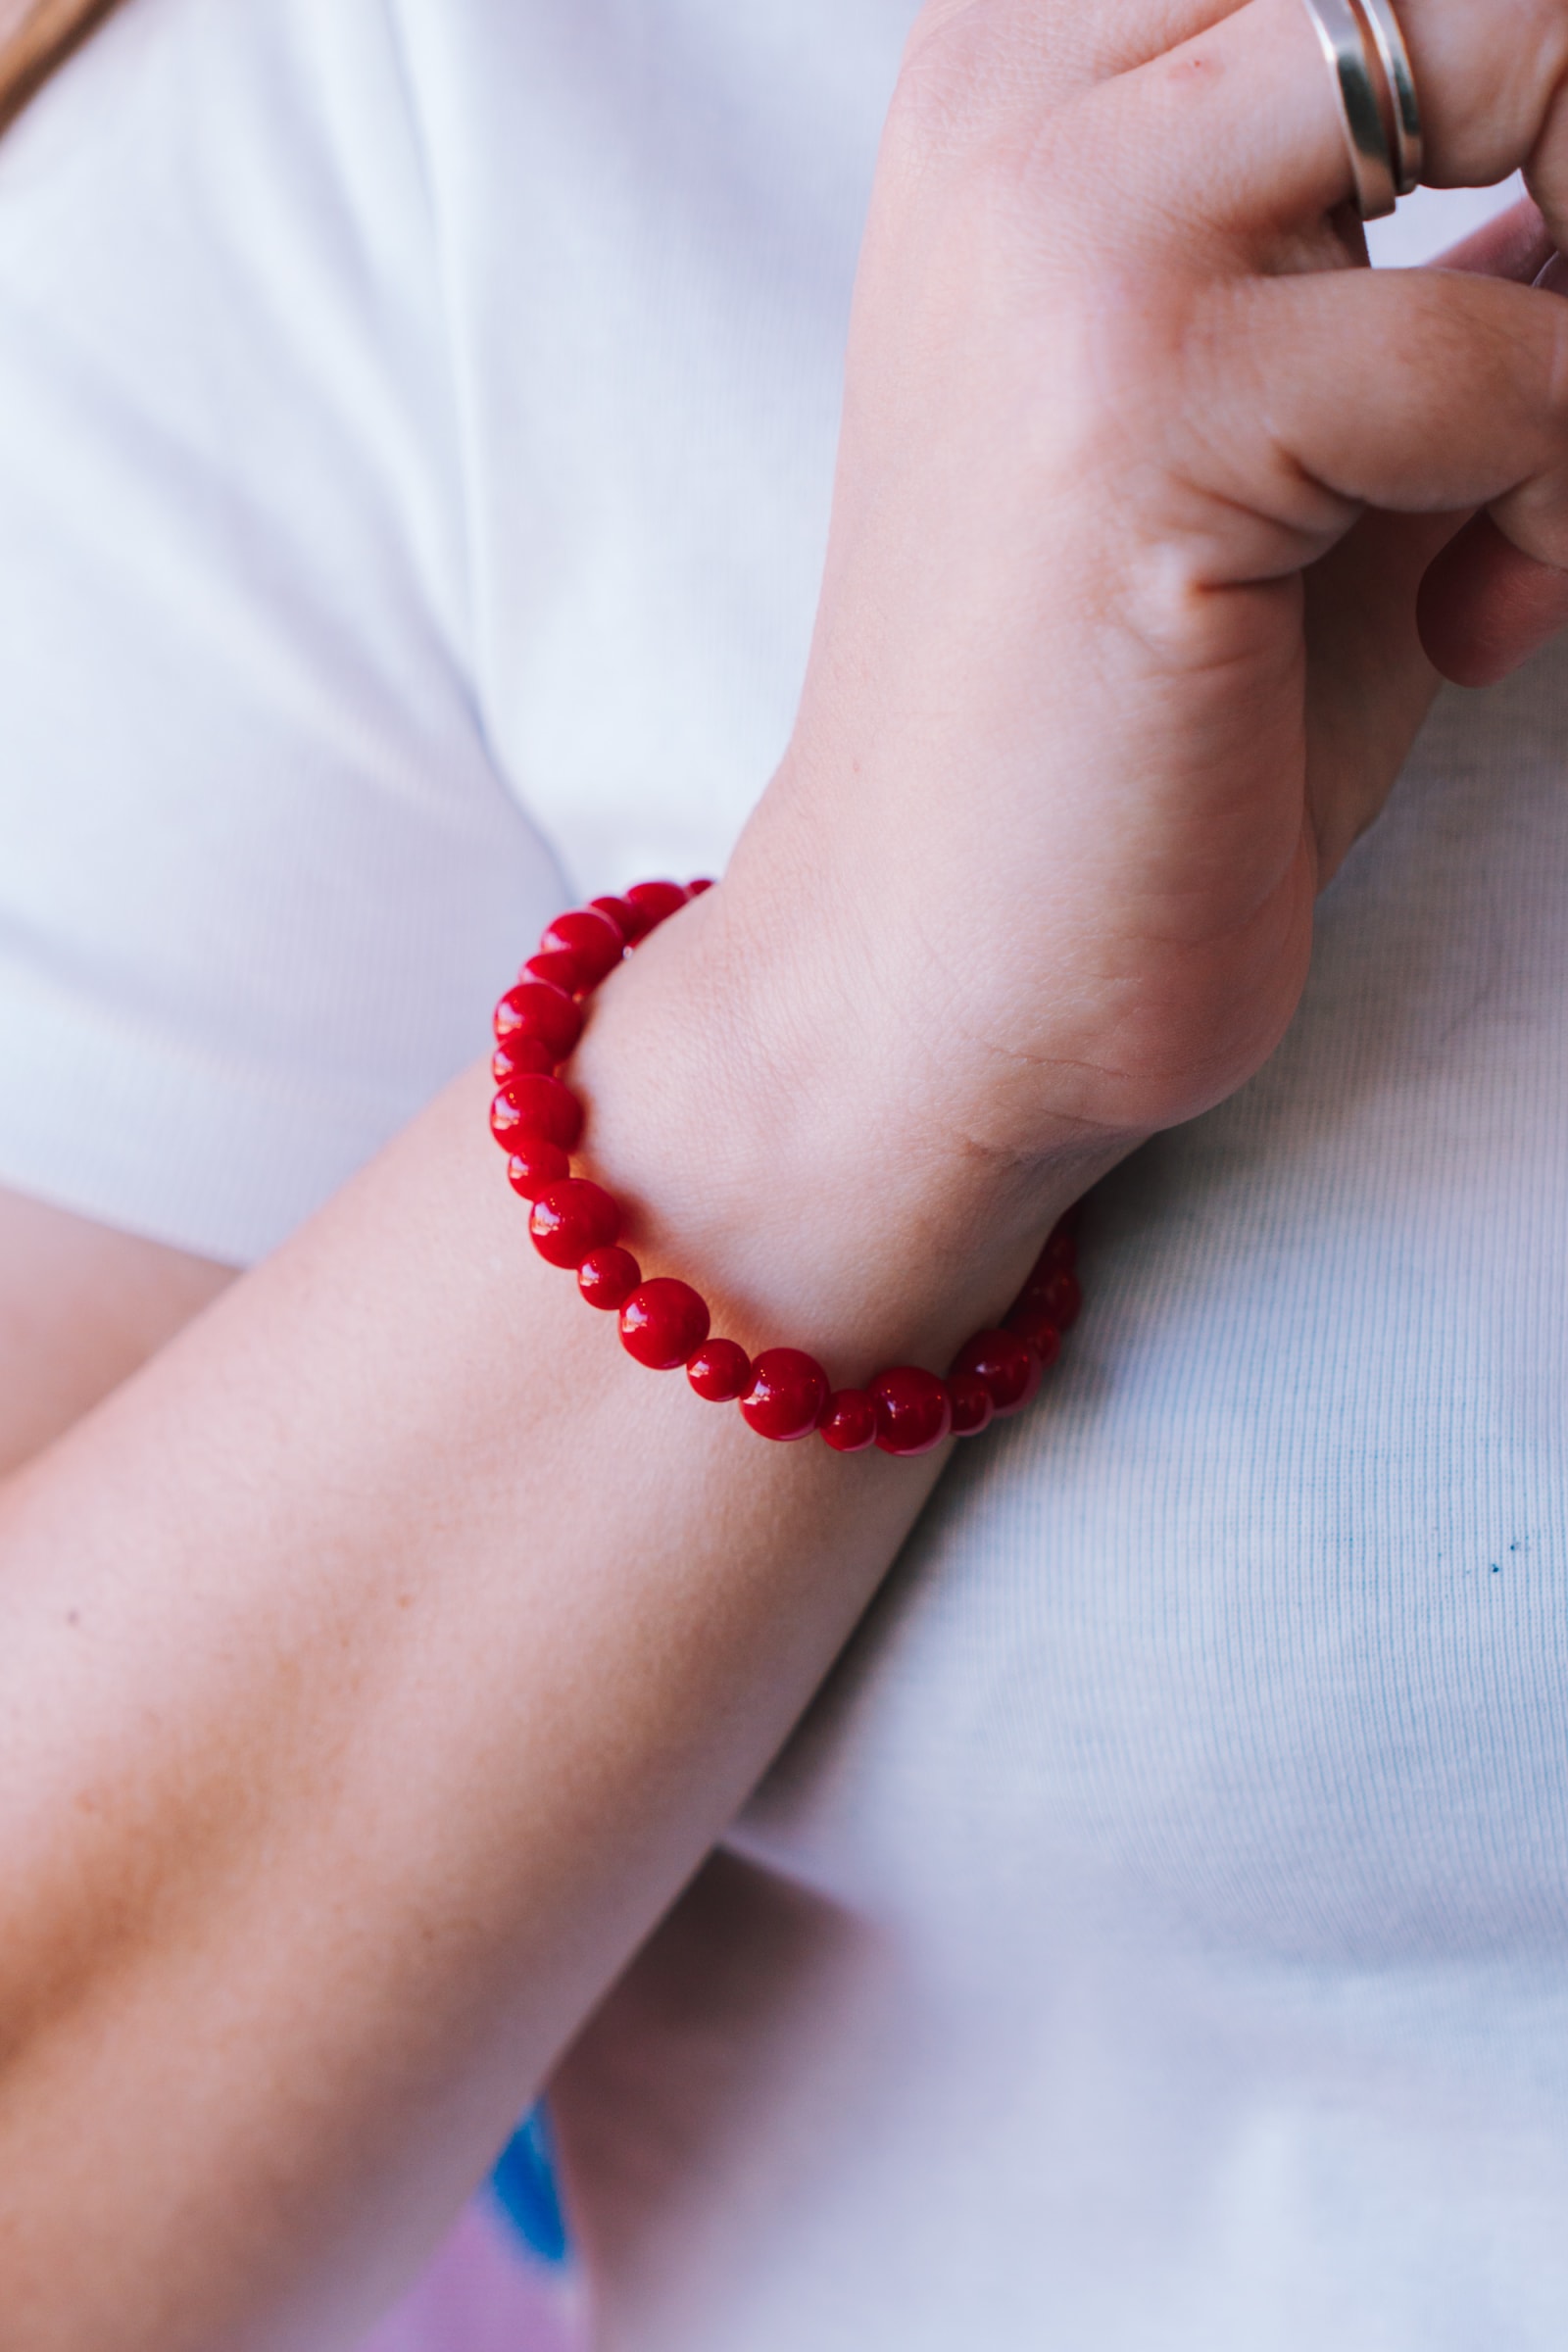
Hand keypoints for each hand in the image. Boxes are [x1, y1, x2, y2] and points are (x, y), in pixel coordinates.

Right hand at [723, 0, 1567, 1173]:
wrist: (930, 984)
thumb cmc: (1123, 731)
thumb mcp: (1317, 428)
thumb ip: (1466, 247)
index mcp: (1036, 76)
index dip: (1533, 87)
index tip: (1547, 268)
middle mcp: (1022, 99)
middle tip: (1558, 376)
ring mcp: (1064, 235)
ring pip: (1524, 42)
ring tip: (1534, 498)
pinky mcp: (1136, 410)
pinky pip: (1511, 353)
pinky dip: (1561, 494)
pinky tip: (1470, 633)